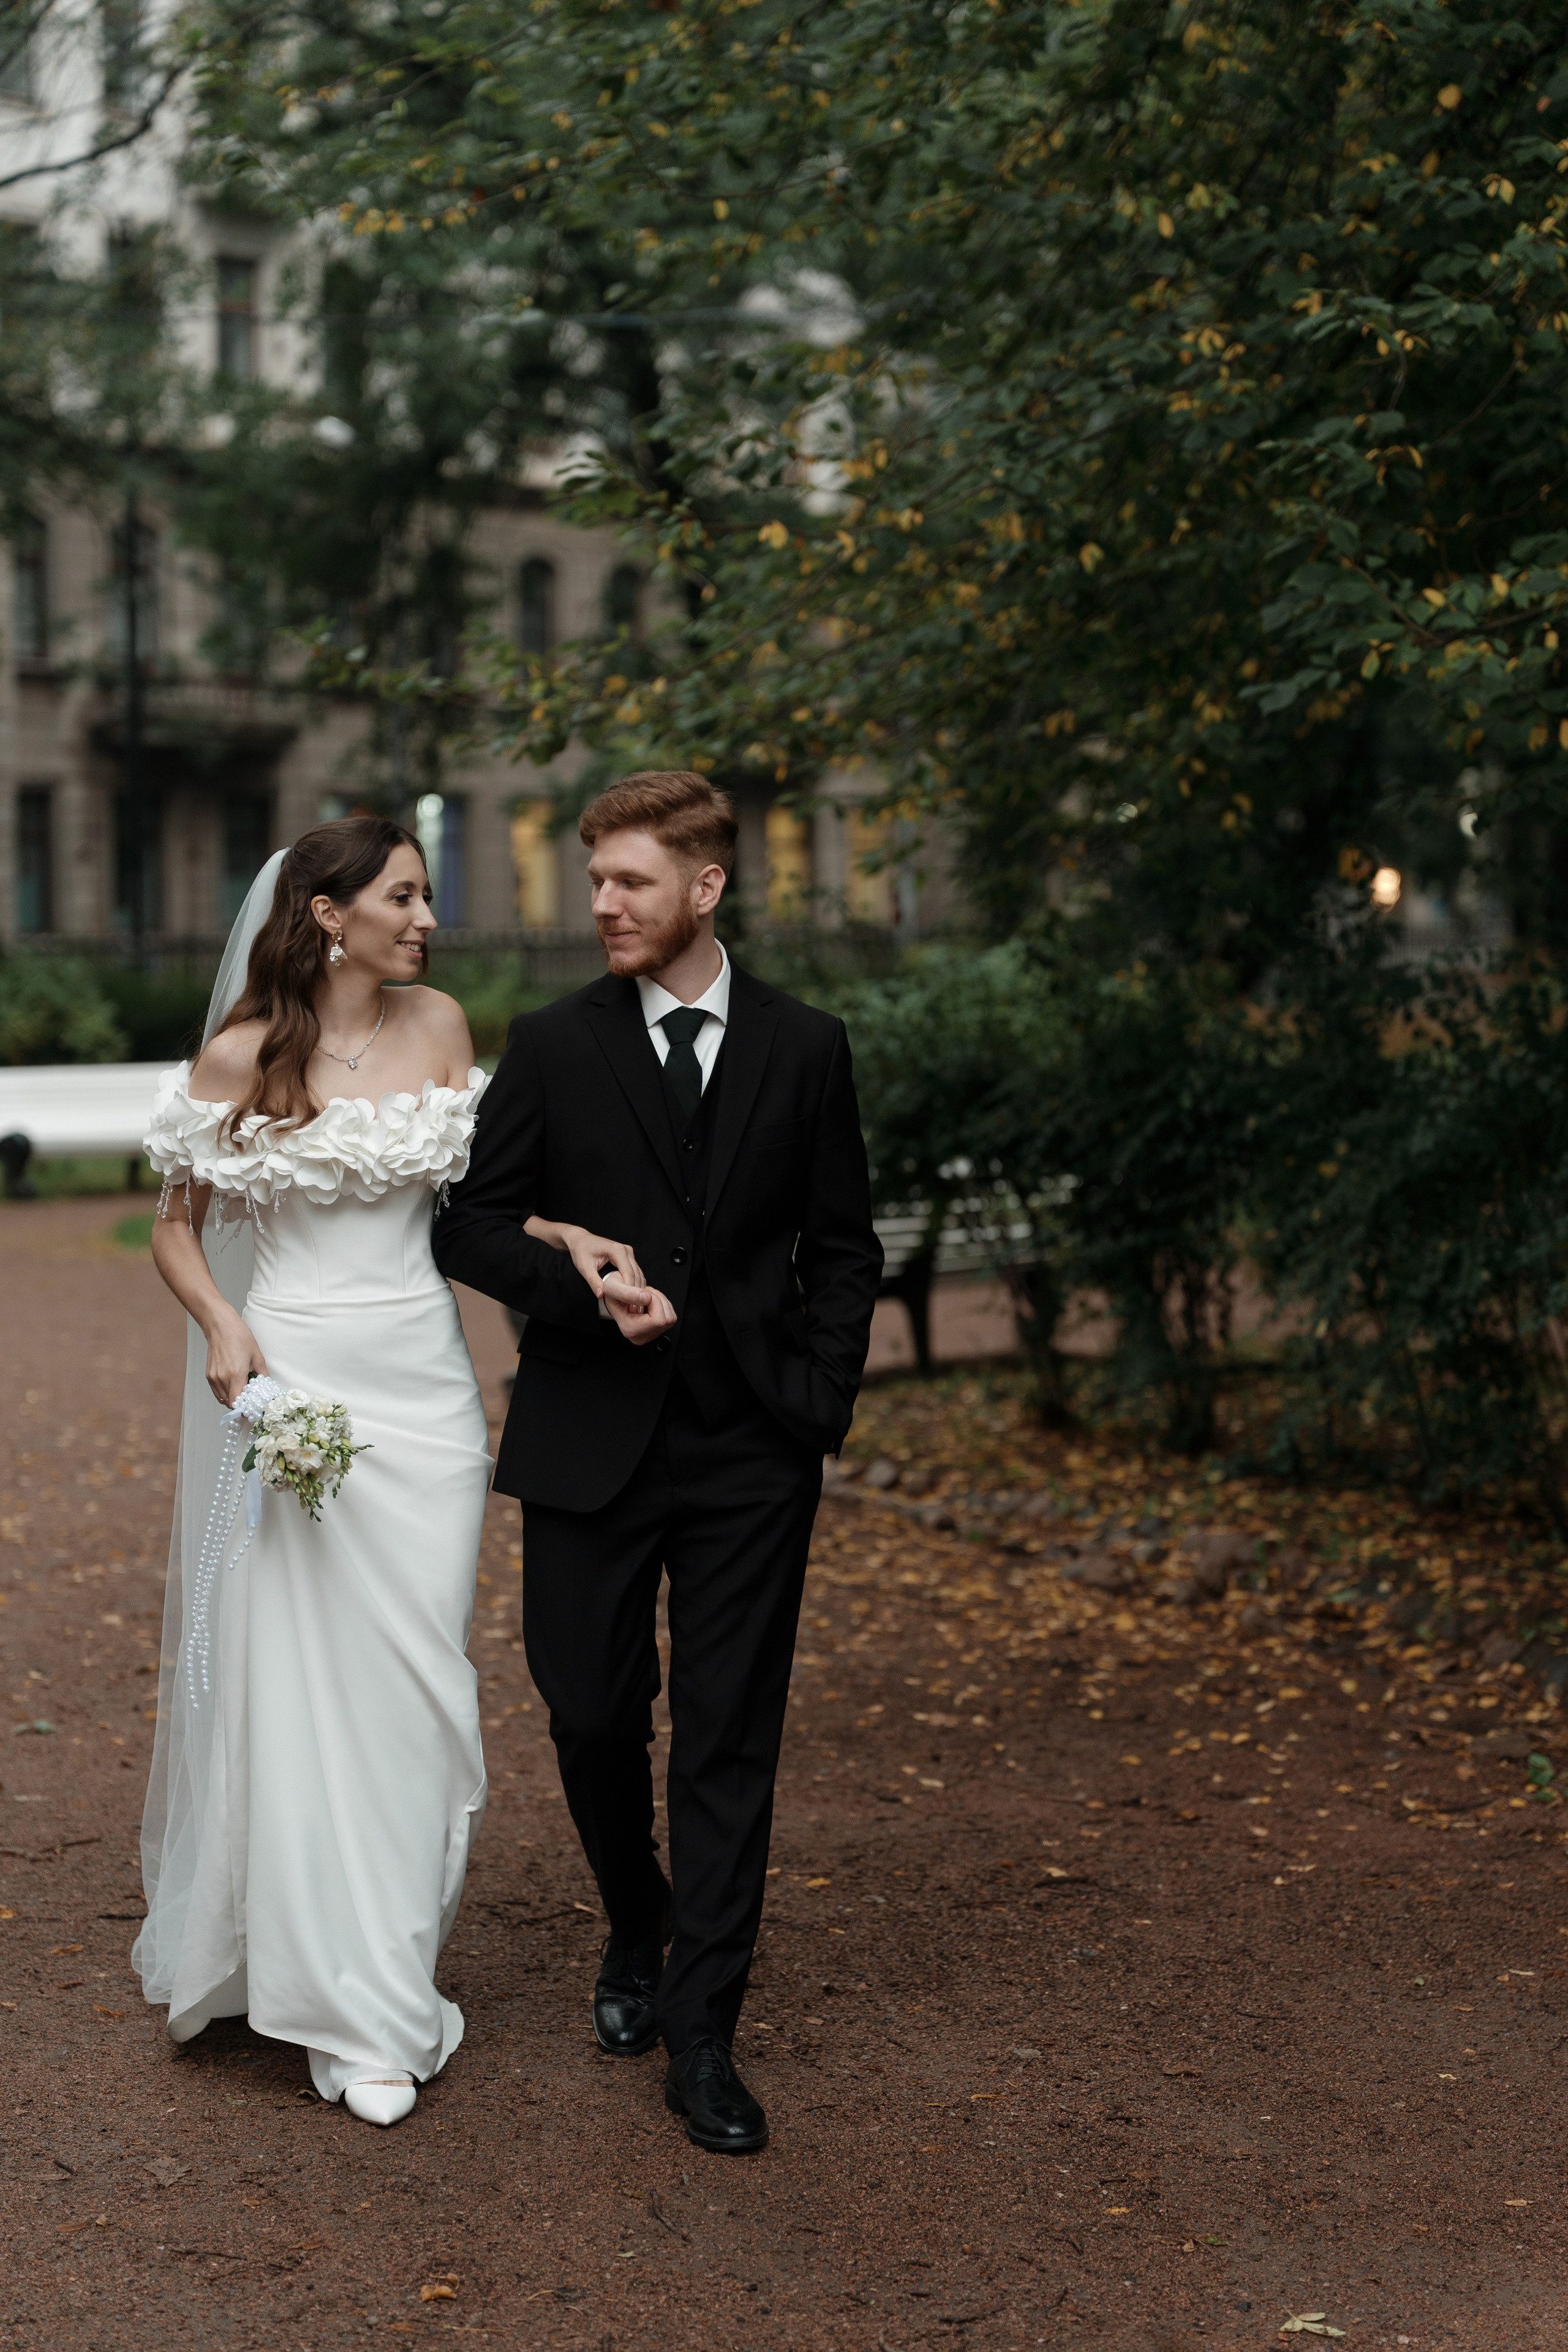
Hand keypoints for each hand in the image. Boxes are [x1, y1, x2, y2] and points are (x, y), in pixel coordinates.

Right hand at [203, 1309, 268, 1407]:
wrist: (220, 1326)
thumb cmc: (239, 1337)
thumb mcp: (257, 1355)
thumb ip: (262, 1374)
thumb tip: (267, 1386)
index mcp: (235, 1374)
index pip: (237, 1402)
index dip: (245, 1408)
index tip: (253, 1406)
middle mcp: (222, 1378)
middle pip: (231, 1402)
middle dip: (242, 1402)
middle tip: (251, 1397)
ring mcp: (213, 1377)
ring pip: (223, 1399)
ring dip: (233, 1398)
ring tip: (242, 1388)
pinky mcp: (209, 1375)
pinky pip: (218, 1392)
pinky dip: (226, 1393)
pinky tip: (234, 1384)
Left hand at [525, 1217, 644, 1297]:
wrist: (580, 1240)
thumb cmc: (581, 1251)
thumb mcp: (584, 1267)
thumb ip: (593, 1281)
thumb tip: (601, 1295)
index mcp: (617, 1250)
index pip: (629, 1273)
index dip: (630, 1290)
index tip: (630, 1304)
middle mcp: (626, 1250)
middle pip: (636, 1274)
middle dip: (636, 1291)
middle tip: (635, 1309)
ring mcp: (628, 1252)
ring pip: (638, 1273)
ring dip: (638, 1288)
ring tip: (636, 1305)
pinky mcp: (627, 1256)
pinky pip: (635, 1271)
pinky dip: (635, 1283)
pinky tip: (633, 1295)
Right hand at [601, 1275, 677, 1346]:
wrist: (613, 1297)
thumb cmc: (612, 1293)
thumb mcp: (613, 1287)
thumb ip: (627, 1293)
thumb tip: (647, 1298)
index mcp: (630, 1330)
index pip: (658, 1320)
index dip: (655, 1302)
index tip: (643, 1293)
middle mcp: (640, 1337)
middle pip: (667, 1319)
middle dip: (659, 1300)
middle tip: (645, 1293)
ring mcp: (649, 1335)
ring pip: (671, 1318)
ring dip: (662, 1301)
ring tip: (647, 1296)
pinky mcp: (656, 1331)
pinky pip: (671, 1317)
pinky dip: (664, 1305)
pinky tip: (651, 1302)